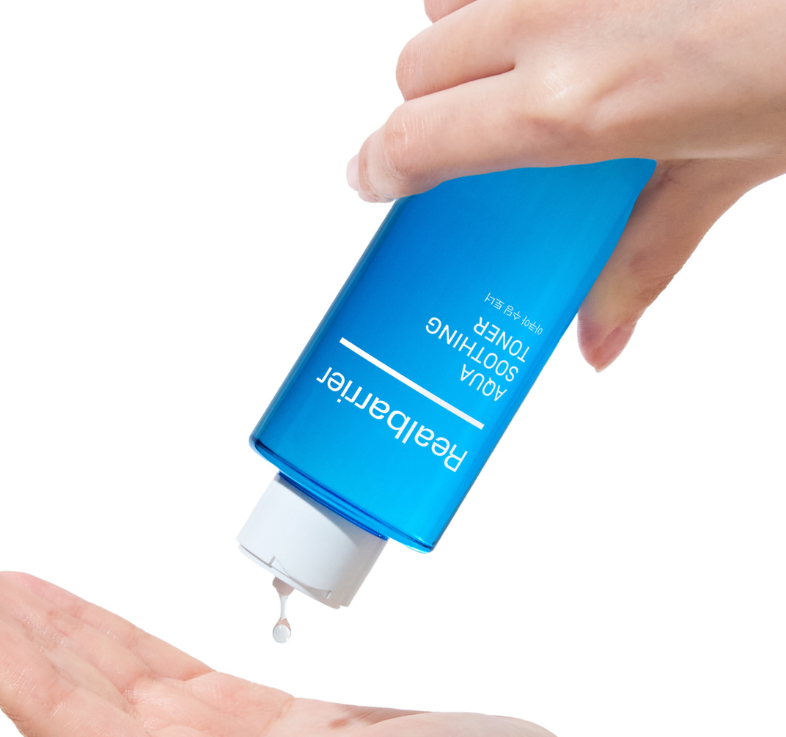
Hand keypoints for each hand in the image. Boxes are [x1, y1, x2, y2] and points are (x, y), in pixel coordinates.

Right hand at [347, 0, 785, 369]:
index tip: (370, 179)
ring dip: (457, 41)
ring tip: (516, 67)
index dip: (375, 166)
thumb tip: (597, 340)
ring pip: (447, 1)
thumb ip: (642, 259)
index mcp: (574, 106)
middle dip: (425, 111)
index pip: (418, 140)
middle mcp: (552, 18)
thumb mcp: (727, 172)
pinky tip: (555, 15)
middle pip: (418, 69)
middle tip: (470, 139)